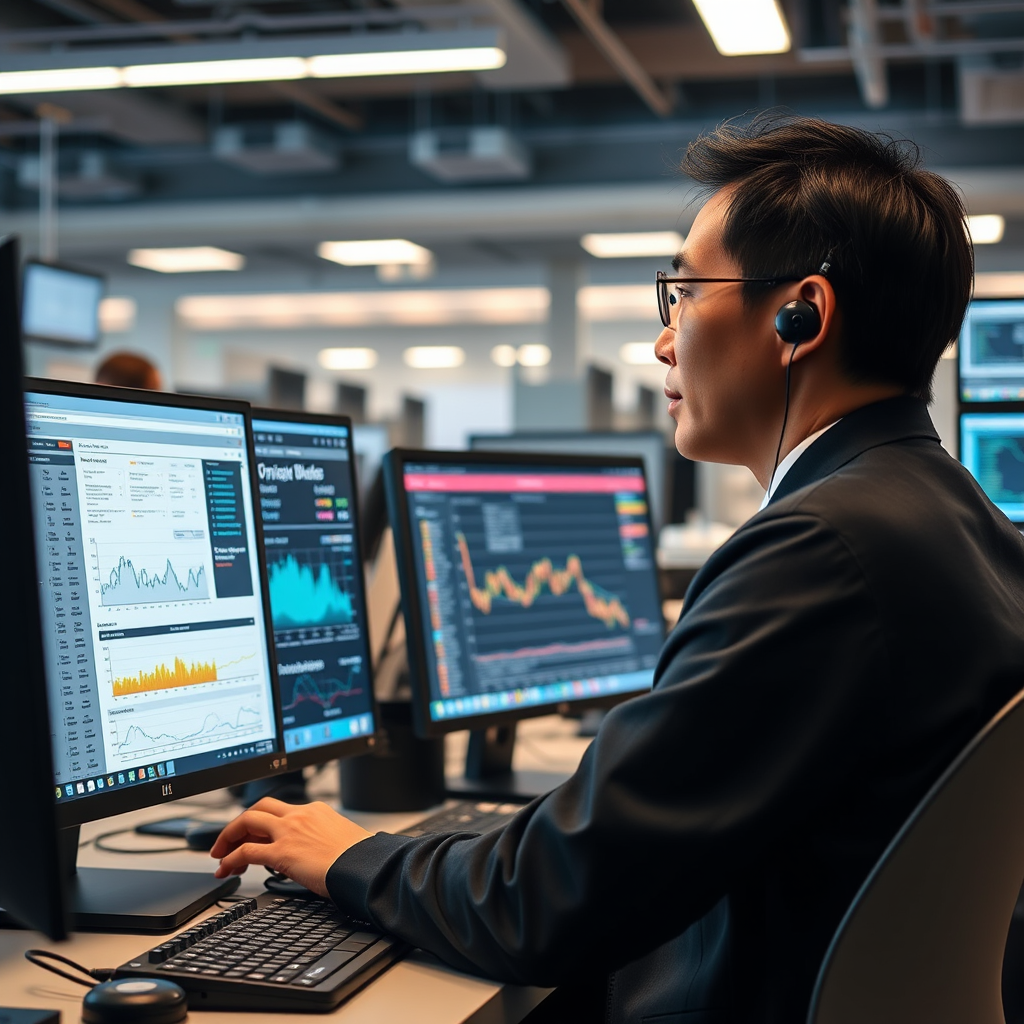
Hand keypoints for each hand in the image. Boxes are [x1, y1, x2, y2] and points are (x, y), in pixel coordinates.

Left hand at [210, 798, 372, 897]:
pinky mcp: (282, 852)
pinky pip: (246, 851)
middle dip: (239, 824)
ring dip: (228, 837)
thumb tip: (316, 855)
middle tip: (229, 842)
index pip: (279, 810)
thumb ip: (323, 840)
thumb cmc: (360, 858)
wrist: (366, 866)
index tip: (254, 836)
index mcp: (316, 810)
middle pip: (259, 808)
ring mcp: (289, 831)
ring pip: (247, 821)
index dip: (261, 823)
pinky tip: (225, 869)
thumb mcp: (341, 839)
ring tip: (220, 856)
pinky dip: (230, 859)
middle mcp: (300, 815)